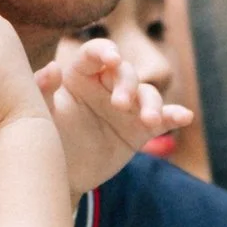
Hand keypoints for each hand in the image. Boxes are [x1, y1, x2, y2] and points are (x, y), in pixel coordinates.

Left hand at [36, 38, 195, 193]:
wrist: (60, 174)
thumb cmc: (46, 138)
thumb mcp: (40, 115)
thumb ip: (44, 91)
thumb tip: (52, 66)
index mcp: (81, 74)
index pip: (96, 53)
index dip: (106, 51)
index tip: (112, 59)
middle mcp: (107, 85)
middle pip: (126, 73)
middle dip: (127, 85)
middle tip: (120, 104)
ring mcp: (127, 107)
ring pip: (147, 94)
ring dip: (152, 103)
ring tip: (150, 120)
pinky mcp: (140, 129)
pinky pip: (162, 119)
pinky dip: (175, 116)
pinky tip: (185, 117)